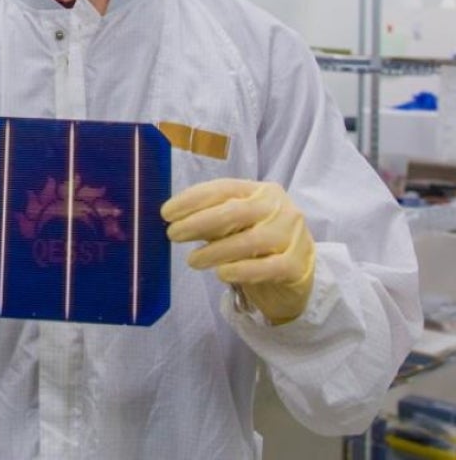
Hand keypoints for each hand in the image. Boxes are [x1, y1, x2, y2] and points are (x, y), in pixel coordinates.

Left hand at [161, 179, 315, 324]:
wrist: (298, 275)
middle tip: (173, 235)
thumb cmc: (257, 246)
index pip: (224, 189)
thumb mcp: (234, 227)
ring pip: (250, 240)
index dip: (193, 199)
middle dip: (199, 222)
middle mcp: (280, 209)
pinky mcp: (298, 266)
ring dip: (215, 251)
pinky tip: (222, 273)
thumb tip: (172, 221)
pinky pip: (268, 267)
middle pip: (236, 211)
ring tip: (192, 260)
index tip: (166, 213)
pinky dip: (242, 270)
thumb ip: (210, 222)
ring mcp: (293, 236)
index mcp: (261, 192)